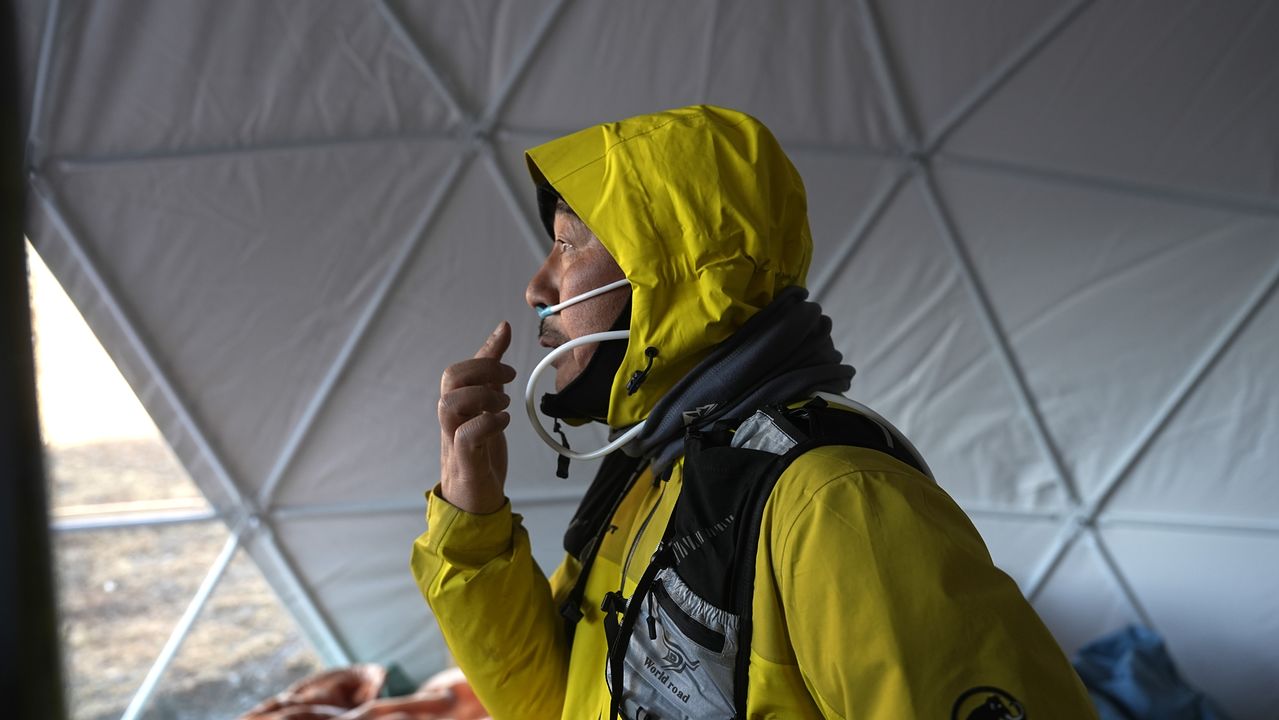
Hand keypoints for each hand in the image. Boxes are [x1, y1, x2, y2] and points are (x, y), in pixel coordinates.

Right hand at [438, 321, 515, 513]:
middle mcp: (450, 420)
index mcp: (456, 407)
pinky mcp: (465, 462)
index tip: (509, 358)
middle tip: (508, 381)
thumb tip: (502, 330)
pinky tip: (503, 423)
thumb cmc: (479, 451)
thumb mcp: (488, 404)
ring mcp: (454, 440)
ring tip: (503, 405)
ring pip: (448, 404)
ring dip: (482, 397)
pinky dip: (487, 424)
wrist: (473, 501)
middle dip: (482, 371)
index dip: (484, 356)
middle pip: (449, 380)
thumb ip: (492, 373)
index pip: (457, 370)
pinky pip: (465, 437)